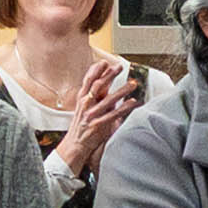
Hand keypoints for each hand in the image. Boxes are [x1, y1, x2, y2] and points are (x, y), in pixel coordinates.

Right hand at [53, 55, 141, 178]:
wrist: (75, 145)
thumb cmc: (82, 126)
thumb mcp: (85, 108)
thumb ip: (95, 97)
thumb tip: (106, 85)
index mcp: (82, 99)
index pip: (88, 80)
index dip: (96, 70)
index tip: (105, 61)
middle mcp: (85, 105)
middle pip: (97, 86)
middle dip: (109, 75)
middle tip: (120, 67)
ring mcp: (91, 115)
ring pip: (108, 100)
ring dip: (122, 91)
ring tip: (133, 84)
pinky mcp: (98, 125)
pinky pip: (113, 115)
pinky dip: (124, 108)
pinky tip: (133, 103)